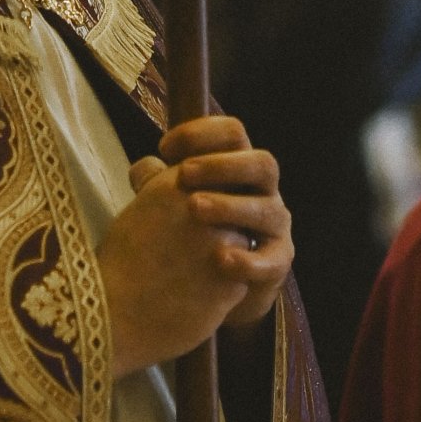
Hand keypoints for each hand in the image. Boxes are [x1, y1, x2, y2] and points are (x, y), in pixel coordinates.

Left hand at [97, 114, 293, 377]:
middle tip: (183, 174)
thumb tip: (143, 166)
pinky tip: (220, 259)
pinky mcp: (278, 263)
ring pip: (268, 209)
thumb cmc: (193, 233)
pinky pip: (272, 261)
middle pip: (262, 163)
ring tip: (194, 209)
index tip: (164, 147)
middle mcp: (264, 192)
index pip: (233, 134)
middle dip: (223, 165)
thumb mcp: (174, 204)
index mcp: (240, 168)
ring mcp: (275, 228)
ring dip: (230, 206)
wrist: (218, 288)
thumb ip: (160, 184)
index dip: (201, 133)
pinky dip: (248, 260)